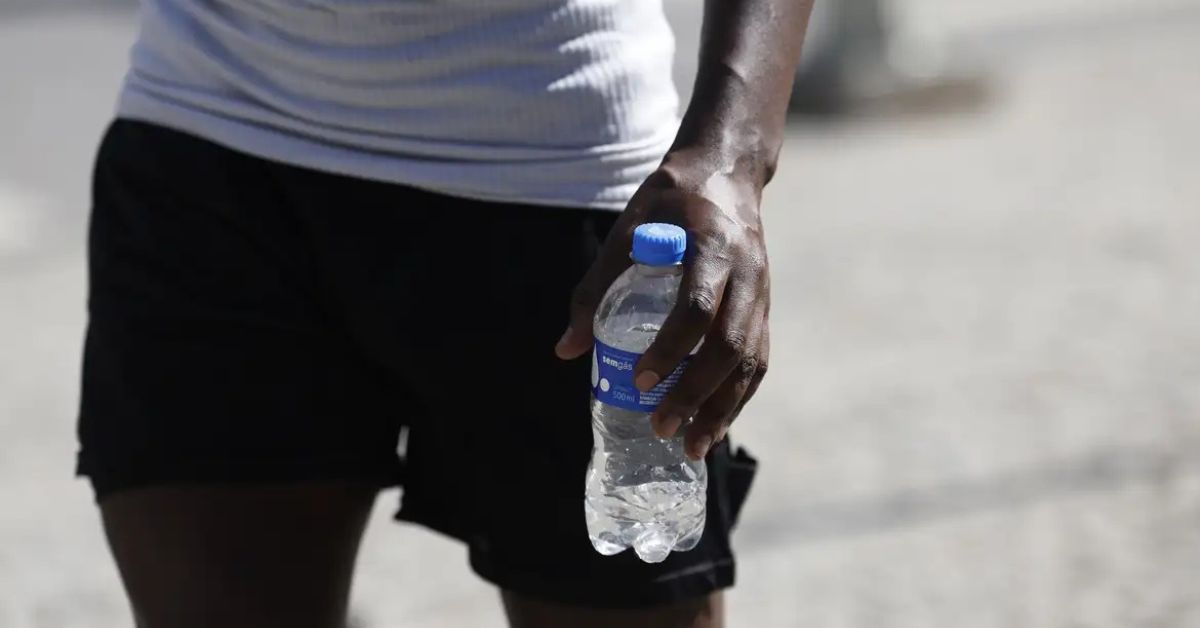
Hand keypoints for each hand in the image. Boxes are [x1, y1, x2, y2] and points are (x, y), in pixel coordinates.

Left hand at [555, 152, 770, 459]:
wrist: (726, 174)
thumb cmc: (669, 201)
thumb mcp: (626, 230)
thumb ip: (595, 287)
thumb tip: (567, 350)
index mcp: (711, 246)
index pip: (696, 307)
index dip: (670, 348)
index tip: (640, 379)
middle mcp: (746, 273)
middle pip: (728, 345)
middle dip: (697, 393)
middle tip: (661, 427)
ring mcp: (762, 293)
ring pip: (750, 360)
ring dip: (724, 408)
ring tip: (693, 446)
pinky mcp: (766, 309)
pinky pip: (757, 360)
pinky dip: (739, 397)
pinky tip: (715, 425)